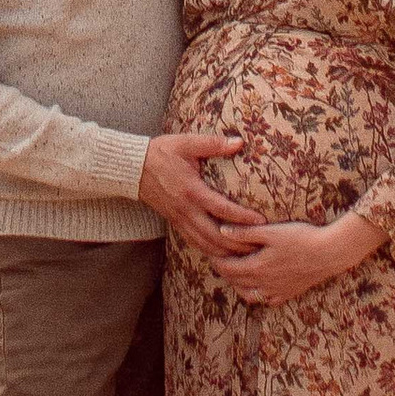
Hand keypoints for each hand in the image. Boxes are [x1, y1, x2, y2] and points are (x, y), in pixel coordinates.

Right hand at [137, 131, 261, 256]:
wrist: (133, 168)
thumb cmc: (161, 153)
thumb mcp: (186, 143)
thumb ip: (213, 144)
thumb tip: (239, 141)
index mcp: (192, 191)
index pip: (222, 209)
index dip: (242, 217)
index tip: (261, 221)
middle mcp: (186, 210)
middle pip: (215, 236)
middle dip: (237, 243)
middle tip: (259, 245)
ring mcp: (180, 219)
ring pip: (205, 244)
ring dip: (225, 252)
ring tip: (245, 254)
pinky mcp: (175, 223)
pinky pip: (194, 243)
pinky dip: (210, 251)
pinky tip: (222, 253)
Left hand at [215, 211, 377, 306]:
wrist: (329, 254)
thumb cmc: (300, 238)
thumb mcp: (271, 232)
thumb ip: (245, 233)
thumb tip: (221, 231)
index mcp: (256, 267)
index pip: (228, 268)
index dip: (217, 261)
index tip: (211, 251)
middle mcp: (263, 284)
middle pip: (236, 281)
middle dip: (224, 272)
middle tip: (218, 260)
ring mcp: (276, 291)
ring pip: (249, 294)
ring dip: (238, 285)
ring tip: (235, 273)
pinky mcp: (289, 294)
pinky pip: (267, 301)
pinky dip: (257, 295)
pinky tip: (258, 287)